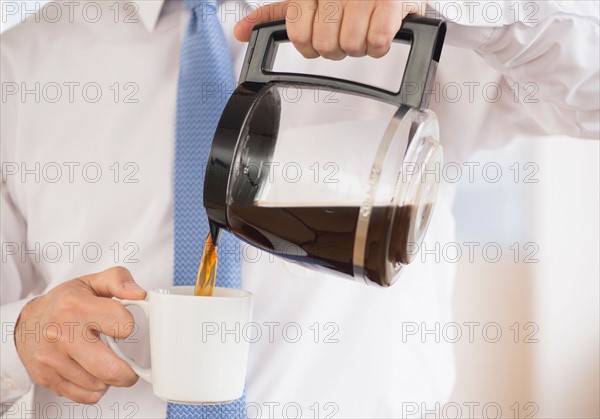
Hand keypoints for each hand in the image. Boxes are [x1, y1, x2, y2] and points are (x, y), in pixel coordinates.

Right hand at [15, 267, 146, 403]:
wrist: (27, 322)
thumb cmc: (63, 303)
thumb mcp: (91, 283)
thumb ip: (119, 281)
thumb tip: (139, 294)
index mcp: (76, 307)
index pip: (123, 325)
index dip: (128, 326)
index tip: (122, 325)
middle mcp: (62, 334)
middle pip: (110, 368)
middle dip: (128, 371)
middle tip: (129, 366)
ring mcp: (53, 359)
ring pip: (99, 385)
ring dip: (108, 377)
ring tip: (101, 360)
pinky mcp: (47, 378)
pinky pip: (85, 396)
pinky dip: (94, 388)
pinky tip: (90, 372)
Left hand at [233, 1, 424, 59]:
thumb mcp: (306, 1)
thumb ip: (275, 15)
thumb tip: (240, 31)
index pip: (299, 36)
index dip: (310, 47)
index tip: (320, 38)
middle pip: (325, 46)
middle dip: (336, 48)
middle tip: (346, 34)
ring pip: (350, 46)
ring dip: (358, 47)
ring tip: (363, 30)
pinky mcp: (391, 3)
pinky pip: (377, 42)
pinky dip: (378, 46)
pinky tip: (378, 32)